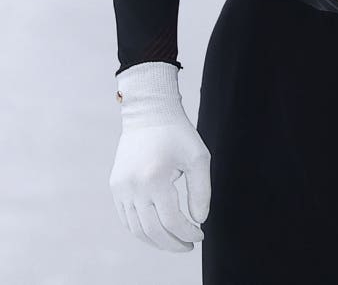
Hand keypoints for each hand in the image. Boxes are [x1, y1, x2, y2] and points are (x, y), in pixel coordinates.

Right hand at [109, 61, 210, 252]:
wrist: (149, 112)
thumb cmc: (178, 133)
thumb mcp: (198, 157)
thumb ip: (201, 191)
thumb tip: (199, 221)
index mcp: (154, 178)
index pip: (172, 221)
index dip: (188, 233)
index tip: (201, 234)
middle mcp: (133, 186)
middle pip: (153, 231)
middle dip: (173, 244)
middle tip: (189, 245)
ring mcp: (121, 188)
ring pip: (137, 230)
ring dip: (157, 241)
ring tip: (175, 241)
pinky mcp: (115, 186)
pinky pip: (127, 219)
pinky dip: (142, 230)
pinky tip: (159, 231)